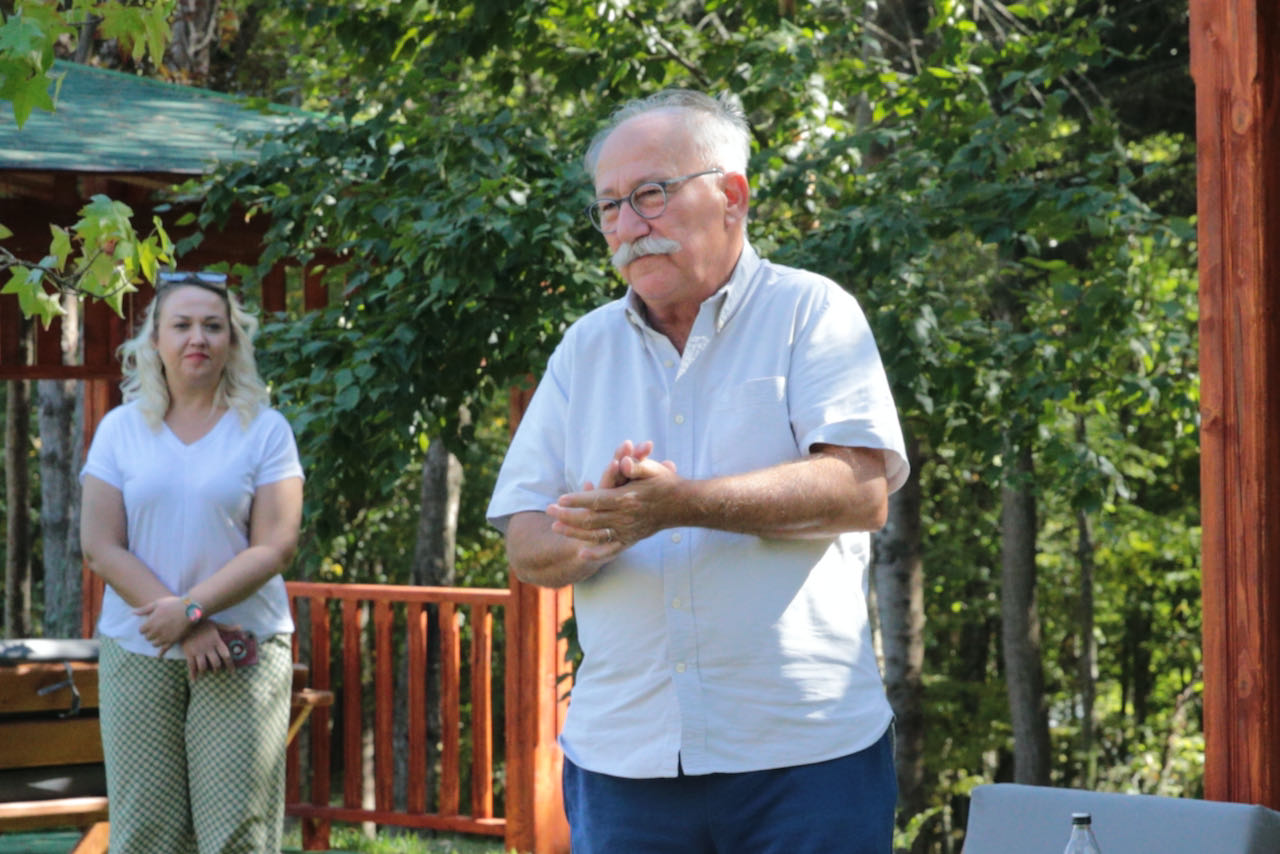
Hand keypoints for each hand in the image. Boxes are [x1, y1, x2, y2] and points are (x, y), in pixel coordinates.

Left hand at [135, 595, 192, 652]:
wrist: (189, 609)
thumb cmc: (173, 604)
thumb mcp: (157, 603)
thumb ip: (144, 609)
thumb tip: (132, 613)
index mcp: (151, 623)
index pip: (141, 631)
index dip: (144, 628)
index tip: (148, 625)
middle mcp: (156, 631)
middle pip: (147, 638)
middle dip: (149, 634)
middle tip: (155, 630)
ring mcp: (164, 637)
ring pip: (154, 644)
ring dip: (155, 641)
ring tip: (159, 637)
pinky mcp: (172, 641)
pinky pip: (164, 650)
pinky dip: (161, 653)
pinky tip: (159, 655)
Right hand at [180, 621, 236, 677]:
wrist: (186, 620)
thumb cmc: (202, 623)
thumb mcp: (216, 624)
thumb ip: (228, 628)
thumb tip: (240, 627)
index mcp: (216, 641)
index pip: (226, 655)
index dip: (230, 665)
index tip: (232, 672)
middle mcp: (208, 648)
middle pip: (215, 663)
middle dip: (217, 669)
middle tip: (216, 671)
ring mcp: (198, 651)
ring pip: (203, 667)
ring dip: (205, 672)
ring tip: (206, 673)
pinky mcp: (189, 653)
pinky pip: (191, 666)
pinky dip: (193, 674)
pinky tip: (194, 679)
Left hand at [548, 445, 678, 560]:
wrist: (684, 505)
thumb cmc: (666, 483)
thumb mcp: (652, 469)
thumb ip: (636, 465)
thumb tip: (621, 461)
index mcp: (628, 498)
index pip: (597, 500)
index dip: (577, 500)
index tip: (560, 499)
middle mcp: (626, 517)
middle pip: (590, 519)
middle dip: (567, 515)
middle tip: (549, 511)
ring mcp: (629, 531)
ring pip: (596, 534)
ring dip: (574, 531)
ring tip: (556, 527)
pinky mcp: (632, 539)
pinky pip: (612, 549)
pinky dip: (596, 553)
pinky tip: (581, 553)